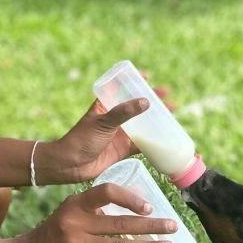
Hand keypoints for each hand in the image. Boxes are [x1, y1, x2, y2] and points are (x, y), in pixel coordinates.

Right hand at [18, 184, 180, 242]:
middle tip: (173, 226)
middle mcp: (76, 222)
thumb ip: (95, 210)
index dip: (130, 198)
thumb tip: (134, 206)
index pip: (106, 192)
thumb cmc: (55, 234)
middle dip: (151, 225)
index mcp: (76, 204)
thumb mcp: (70, 213)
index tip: (148, 207)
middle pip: (121, 222)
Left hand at [38, 74, 175, 184]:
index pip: (121, 88)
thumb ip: (123, 112)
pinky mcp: (123, 149)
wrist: (70, 166)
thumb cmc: (81, 140)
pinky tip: (166, 140)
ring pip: (142, 125)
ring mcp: (120, 134)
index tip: (148, 76)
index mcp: (105, 105)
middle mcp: (115, 118)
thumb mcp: (103, 122)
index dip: (134, 82)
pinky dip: (153, 143)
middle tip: (168, 99)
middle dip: (152, 102)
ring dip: (156, 121)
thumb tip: (145, 102)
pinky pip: (142, 145)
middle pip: (137, 107)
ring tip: (172, 116)